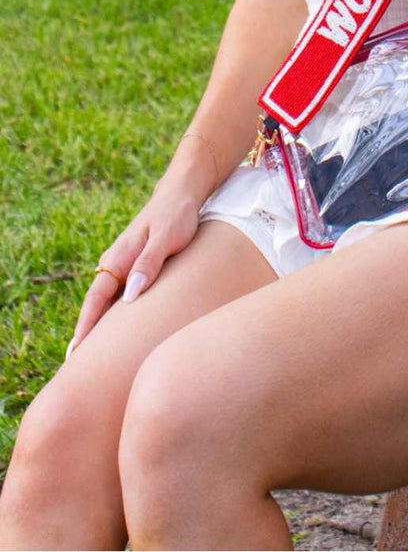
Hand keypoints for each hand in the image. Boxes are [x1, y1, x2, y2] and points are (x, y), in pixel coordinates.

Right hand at [66, 170, 203, 356]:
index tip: (76, 352)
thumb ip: (148, 264)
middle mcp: (115, 263)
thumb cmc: (176, 216)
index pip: (96, 298)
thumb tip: (130, 296)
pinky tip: (116, 331)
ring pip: (106, 301)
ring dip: (98, 326)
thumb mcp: (166, 238)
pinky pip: (119, 295)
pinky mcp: (135, 267)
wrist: (181, 194)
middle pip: (95, 304)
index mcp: (118, 258)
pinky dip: (112, 314)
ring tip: (91, 358)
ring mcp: (123, 266)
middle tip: (73, 367)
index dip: (86, 326)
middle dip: (85, 333)